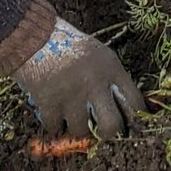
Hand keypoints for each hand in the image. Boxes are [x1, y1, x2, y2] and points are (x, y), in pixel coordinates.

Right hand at [8, 15, 142, 140]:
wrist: (35, 37)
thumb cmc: (70, 45)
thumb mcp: (100, 55)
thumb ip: (112, 79)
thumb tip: (124, 110)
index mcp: (112, 70)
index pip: (134, 103)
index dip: (135, 119)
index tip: (131, 126)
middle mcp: (95, 84)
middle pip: (111, 126)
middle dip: (107, 133)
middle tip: (101, 131)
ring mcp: (72, 96)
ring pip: (82, 131)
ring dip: (76, 127)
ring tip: (71, 116)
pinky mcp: (50, 104)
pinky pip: (56, 128)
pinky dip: (54, 124)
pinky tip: (54, 113)